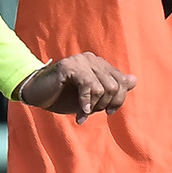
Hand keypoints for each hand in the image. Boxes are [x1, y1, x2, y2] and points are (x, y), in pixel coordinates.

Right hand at [13, 53, 136, 117]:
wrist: (37, 94)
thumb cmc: (63, 96)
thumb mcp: (92, 97)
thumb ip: (112, 89)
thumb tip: (134, 80)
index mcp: (100, 64)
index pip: (122, 82)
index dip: (118, 100)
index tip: (108, 111)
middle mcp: (92, 59)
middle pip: (115, 86)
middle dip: (105, 104)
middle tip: (92, 112)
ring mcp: (81, 60)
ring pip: (103, 88)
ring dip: (95, 106)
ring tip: (84, 113)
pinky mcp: (70, 66)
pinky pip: (89, 86)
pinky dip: (87, 104)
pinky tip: (82, 113)